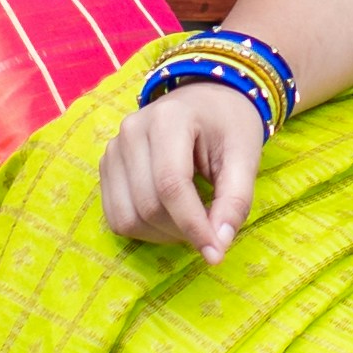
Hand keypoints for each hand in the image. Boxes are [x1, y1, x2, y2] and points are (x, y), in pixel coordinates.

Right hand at [98, 77, 263, 262]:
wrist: (207, 100)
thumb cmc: (229, 125)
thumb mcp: (245, 157)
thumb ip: (235, 201)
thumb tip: (218, 247)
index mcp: (169, 119)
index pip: (171, 185)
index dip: (193, 225)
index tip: (216, 253)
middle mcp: (132, 130)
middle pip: (148, 205)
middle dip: (181, 231)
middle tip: (210, 230)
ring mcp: (114, 148)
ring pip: (127, 216)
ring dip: (161, 234)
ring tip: (191, 220)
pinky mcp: (107, 166)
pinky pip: (116, 216)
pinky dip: (144, 229)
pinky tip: (169, 217)